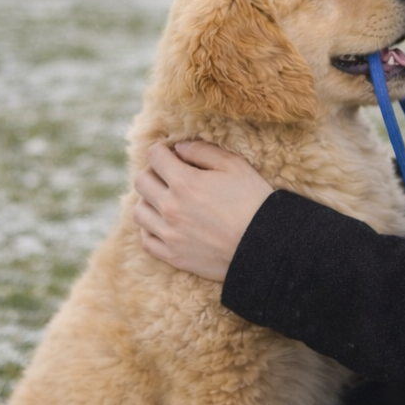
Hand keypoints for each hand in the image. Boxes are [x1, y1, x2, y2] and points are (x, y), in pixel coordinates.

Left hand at [133, 140, 273, 280]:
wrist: (265, 245)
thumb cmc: (253, 202)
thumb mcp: (234, 165)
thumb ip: (203, 151)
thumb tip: (180, 148)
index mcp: (184, 182)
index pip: (154, 156)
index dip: (162, 150)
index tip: (171, 154)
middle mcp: (170, 207)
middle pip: (141, 182)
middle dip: (153, 172)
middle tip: (168, 175)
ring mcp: (169, 234)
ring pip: (139, 211)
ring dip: (148, 201)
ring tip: (164, 200)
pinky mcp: (173, 256)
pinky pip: (146, 240)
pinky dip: (150, 229)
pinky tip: (164, 224)